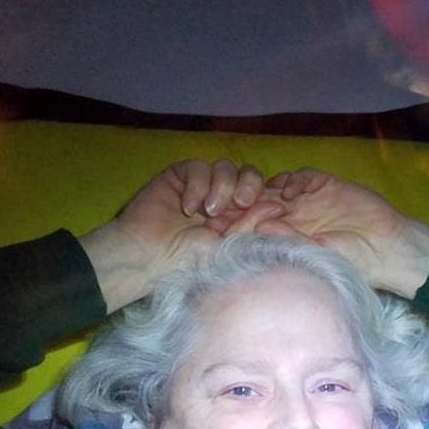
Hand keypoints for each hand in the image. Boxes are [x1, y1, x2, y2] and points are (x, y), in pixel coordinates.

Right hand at [80, 159, 282, 310]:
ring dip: (221, 187)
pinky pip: (199, 166)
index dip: (268, 195)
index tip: (274, 206)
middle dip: (250, 185)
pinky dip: (198, 185)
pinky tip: (188, 207)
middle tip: (241, 203)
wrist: (149, 257)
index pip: (263, 194)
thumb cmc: (189, 261)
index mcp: (239, 217)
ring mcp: (203, 186)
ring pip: (227, 167)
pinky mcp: (181, 176)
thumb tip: (279, 205)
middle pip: (250, 174)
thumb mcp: (228, 246)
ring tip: (207, 212)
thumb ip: (253, 224)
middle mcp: (224, 199)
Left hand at [233, 168, 428, 297]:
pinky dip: (292, 180)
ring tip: (254, 197)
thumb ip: (289, 241)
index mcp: (285, 238)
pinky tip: (291, 192)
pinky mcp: (324, 184)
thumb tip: (258, 229)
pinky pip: (300, 176)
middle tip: (226, 207)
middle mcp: (292, 217)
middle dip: (238, 204)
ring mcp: (307, 200)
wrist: (385, 248)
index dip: (233, 224)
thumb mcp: (315, 256)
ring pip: (273, 187)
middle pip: (256, 203)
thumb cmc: (351, 262)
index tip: (215, 228)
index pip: (252, 227)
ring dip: (262, 190)